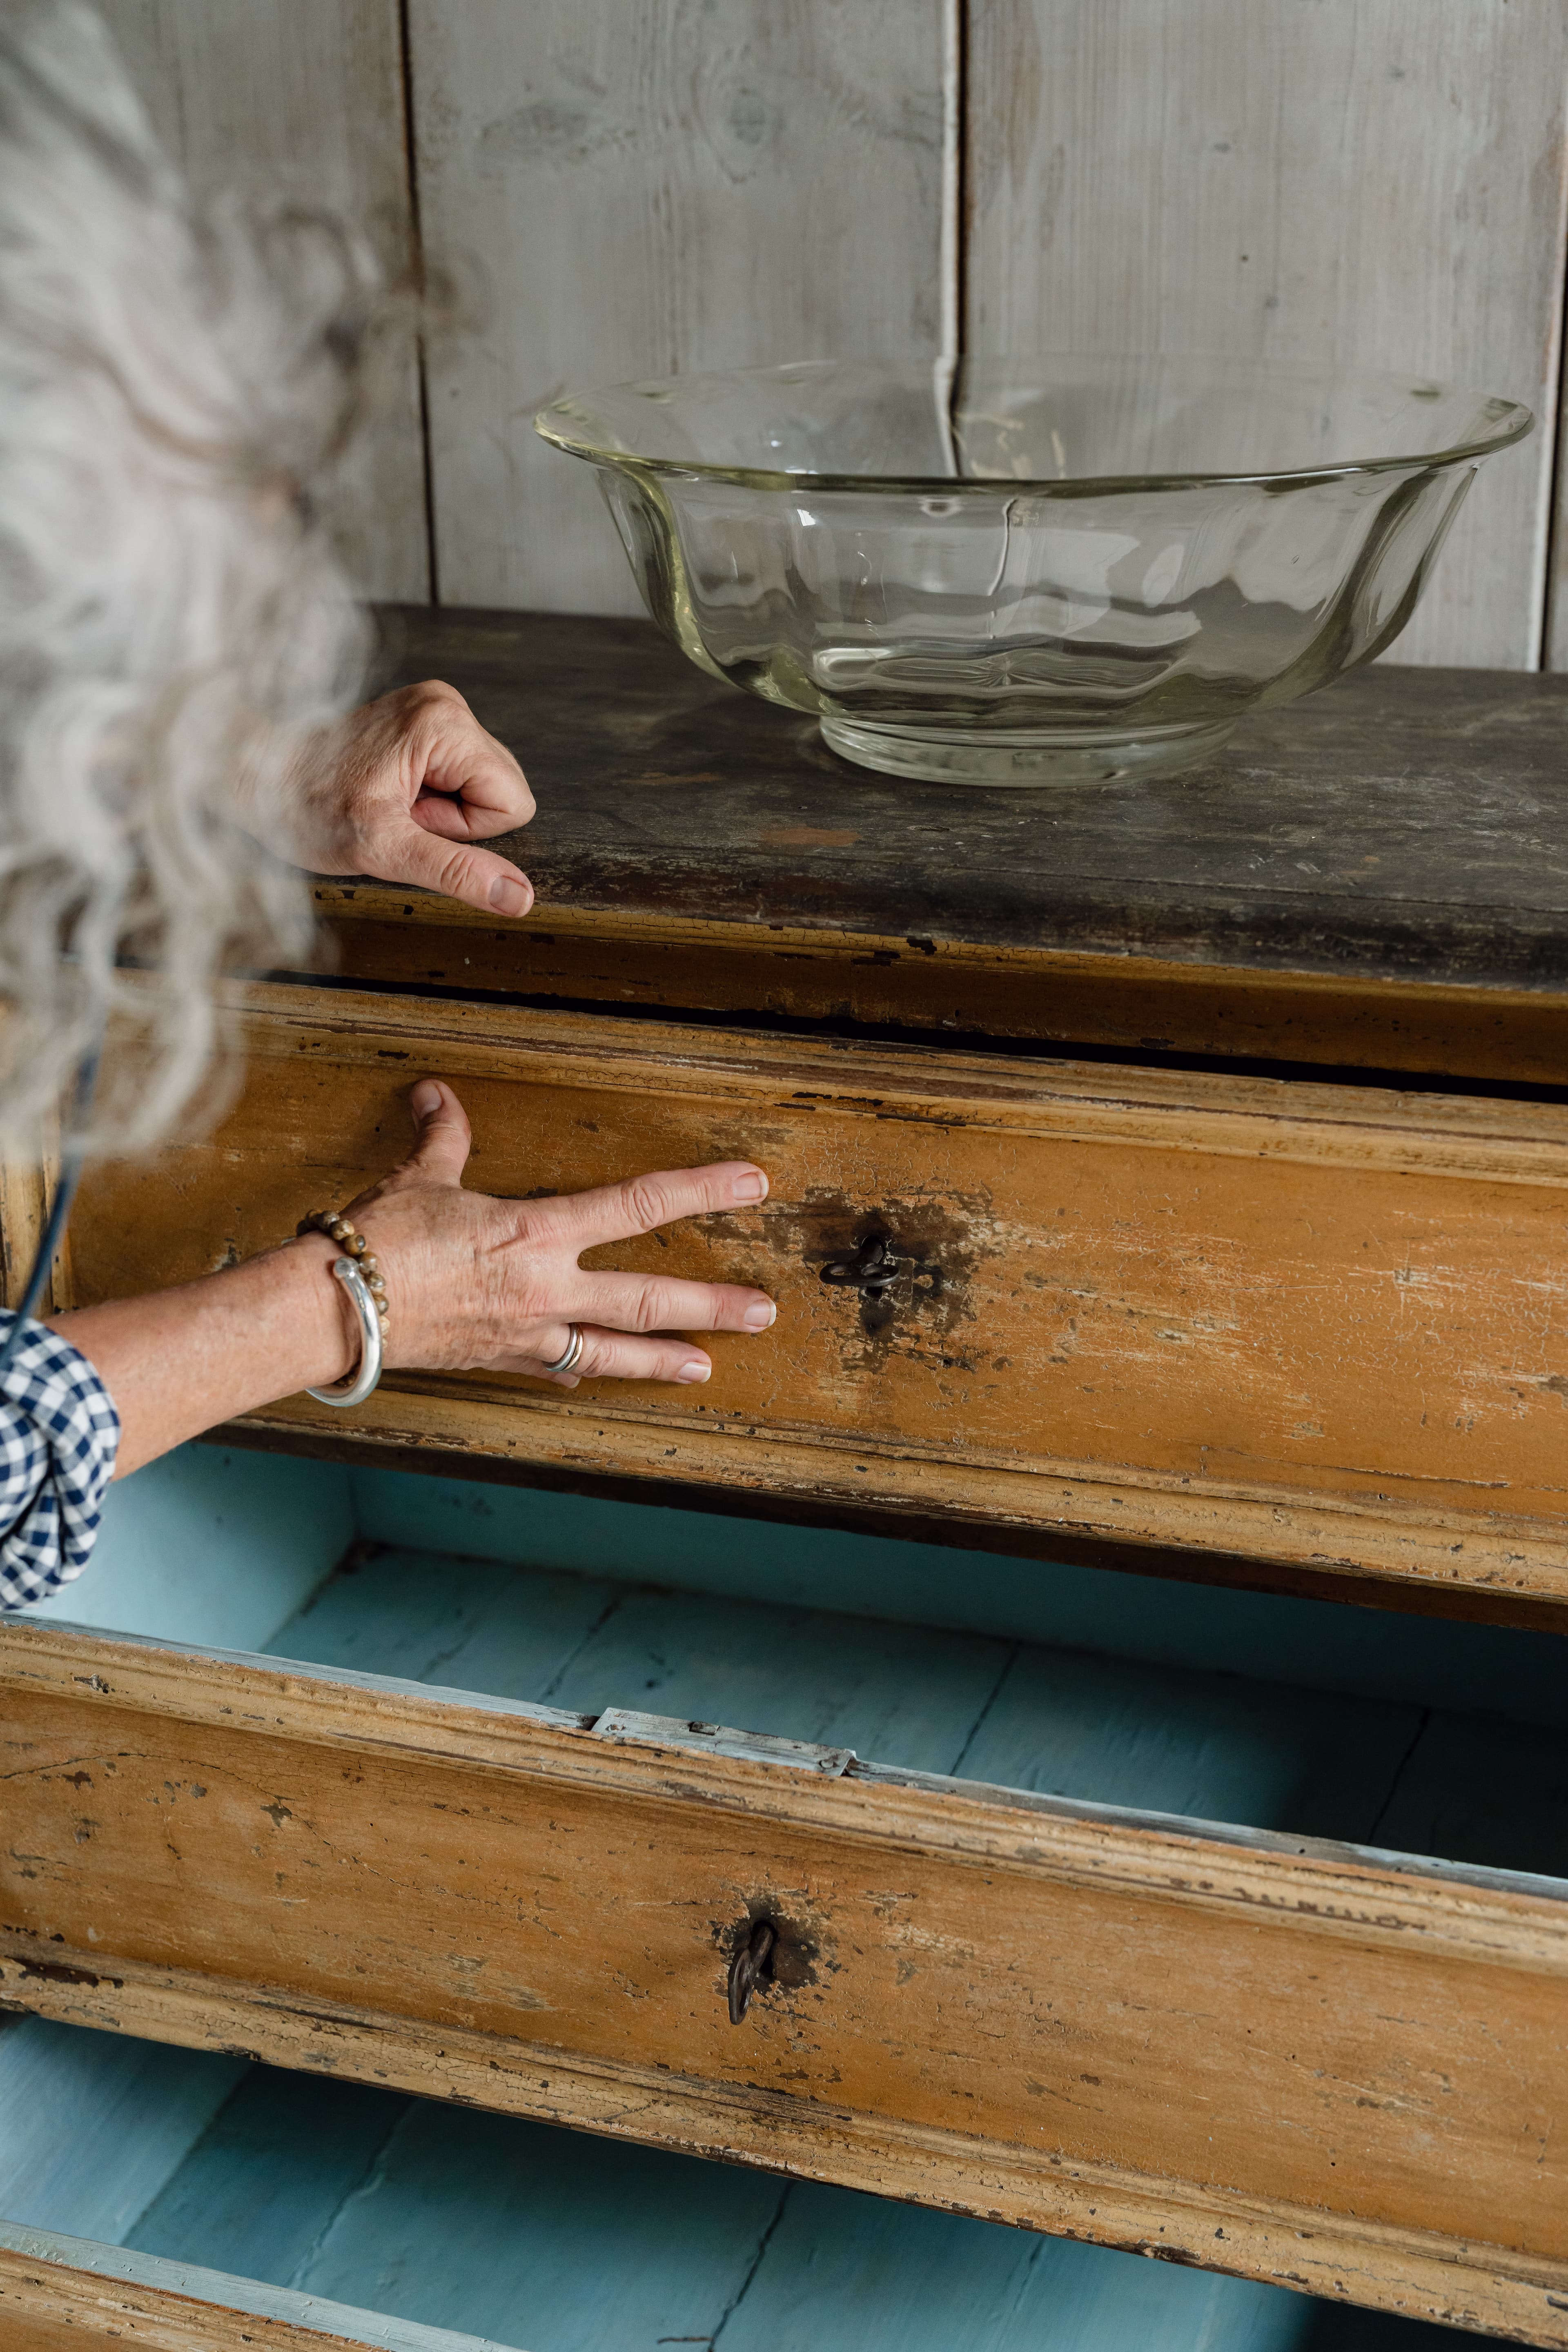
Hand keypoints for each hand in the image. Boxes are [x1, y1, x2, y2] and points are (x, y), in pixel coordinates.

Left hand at [258, 680, 535, 915]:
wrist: (256, 775)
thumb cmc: (305, 806)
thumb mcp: (383, 849)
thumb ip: (457, 871)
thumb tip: (518, 896)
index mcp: (446, 724)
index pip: (512, 803)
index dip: (464, 830)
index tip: (411, 818)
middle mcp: (446, 705)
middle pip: (500, 790)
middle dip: (453, 818)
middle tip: (397, 811)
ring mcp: (433, 709)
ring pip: (480, 785)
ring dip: (439, 808)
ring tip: (390, 801)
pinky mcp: (420, 721)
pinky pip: (456, 774)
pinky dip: (427, 793)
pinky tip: (389, 790)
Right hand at [335, 1080, 775, 1386]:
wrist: (333, 1312)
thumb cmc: (375, 1245)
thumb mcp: (419, 1179)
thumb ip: (444, 1137)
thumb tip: (438, 1095)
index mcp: (537, 1233)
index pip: (639, 1204)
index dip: (701, 1192)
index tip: (750, 1187)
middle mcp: (546, 1289)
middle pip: (647, 1298)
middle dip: (712, 1304)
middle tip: (763, 1312)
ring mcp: (527, 1333)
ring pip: (614, 1349)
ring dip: (664, 1359)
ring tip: (706, 1366)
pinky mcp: (499, 1360)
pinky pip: (552, 1366)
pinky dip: (577, 1369)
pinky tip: (592, 1377)